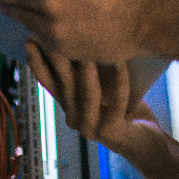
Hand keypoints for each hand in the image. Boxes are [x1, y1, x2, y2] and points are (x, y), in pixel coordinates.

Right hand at [26, 41, 155, 153]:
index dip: (38, 62)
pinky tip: (122, 63)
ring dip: (89, 68)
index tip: (30, 39)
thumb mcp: (106, 88)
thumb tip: (83, 35)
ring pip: (88, 94)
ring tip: (91, 44)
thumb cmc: (128, 111)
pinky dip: (120, 81)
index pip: (48, 83)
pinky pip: (116, 103)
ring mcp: (90, 128)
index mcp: (69, 107)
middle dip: (59, 58)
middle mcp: (74, 119)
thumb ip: (91, 71)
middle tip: (56, 34)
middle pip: (64, 86)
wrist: (148, 145)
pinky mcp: (110, 133)